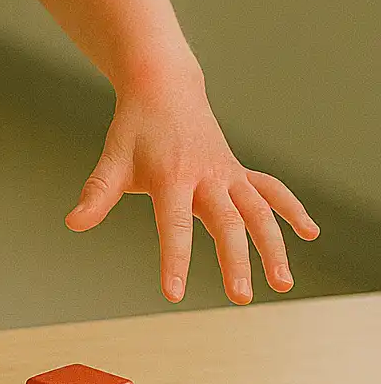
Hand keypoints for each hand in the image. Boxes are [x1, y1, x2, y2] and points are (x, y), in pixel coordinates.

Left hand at [64, 70, 320, 304]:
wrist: (162, 85)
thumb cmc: (135, 128)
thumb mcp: (113, 159)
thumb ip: (98, 193)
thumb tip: (74, 223)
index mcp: (171, 176)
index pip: (174, 224)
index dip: (174, 259)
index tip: (173, 293)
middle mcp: (205, 175)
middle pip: (226, 221)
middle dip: (236, 260)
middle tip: (241, 298)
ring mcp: (227, 172)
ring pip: (258, 209)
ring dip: (273, 244)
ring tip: (283, 282)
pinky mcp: (238, 171)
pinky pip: (271, 189)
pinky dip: (291, 209)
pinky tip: (309, 233)